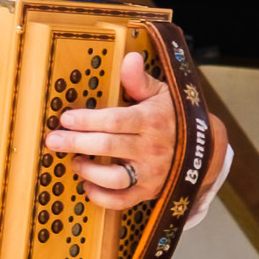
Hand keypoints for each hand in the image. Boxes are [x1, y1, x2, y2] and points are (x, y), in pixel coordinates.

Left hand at [42, 49, 181, 207]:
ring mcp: (150, 173)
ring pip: (114, 177)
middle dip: (76, 143)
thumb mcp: (162, 94)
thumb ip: (140, 80)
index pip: (115, 121)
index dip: (87, 120)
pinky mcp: (149, 192)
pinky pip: (122, 201)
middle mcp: (152, 149)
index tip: (66, 118)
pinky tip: (87, 184)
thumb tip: (130, 57)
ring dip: (88, 170)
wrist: (205, 149)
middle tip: (53, 140)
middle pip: (108, 147)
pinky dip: (101, 196)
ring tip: (74, 161)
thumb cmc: (175, 117)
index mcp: (152, 121)